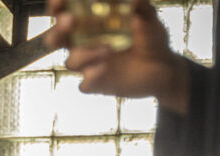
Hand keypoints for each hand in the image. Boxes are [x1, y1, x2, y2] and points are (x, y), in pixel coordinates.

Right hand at [47, 0, 188, 112]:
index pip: (62, 12)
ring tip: (107, 49)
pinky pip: (85, 83)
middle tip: (71, 21)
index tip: (60, 2)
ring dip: (84, 54)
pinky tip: (105, 67)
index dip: (56, 6)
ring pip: (71, 61)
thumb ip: (140, 6)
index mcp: (88, 22)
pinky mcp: (97, 84)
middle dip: (58, 30)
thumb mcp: (149, 17)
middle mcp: (83, 43)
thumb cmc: (151, 38)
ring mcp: (88, 65)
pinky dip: (92, 76)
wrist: (164, 68)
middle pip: (56, 38)